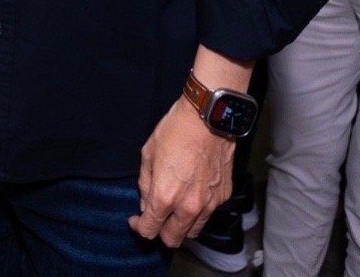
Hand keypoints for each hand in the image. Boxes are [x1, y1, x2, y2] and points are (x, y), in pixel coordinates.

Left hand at [128, 100, 233, 246]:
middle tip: (154, 217)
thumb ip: (146, 185)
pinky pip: (208, 214)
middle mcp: (188, 207)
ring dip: (180, 226)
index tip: (136, 220)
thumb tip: (146, 204)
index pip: (151, 230)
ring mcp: (209, 204)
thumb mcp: (147, 155)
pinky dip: (197, 212)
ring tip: (172, 209)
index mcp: (165, 197)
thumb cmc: (174, 132)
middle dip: (160, 232)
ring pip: (193, 231)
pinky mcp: (223, 196)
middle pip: (173, 239)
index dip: (140, 227)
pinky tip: (190, 195)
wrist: (208, 120)